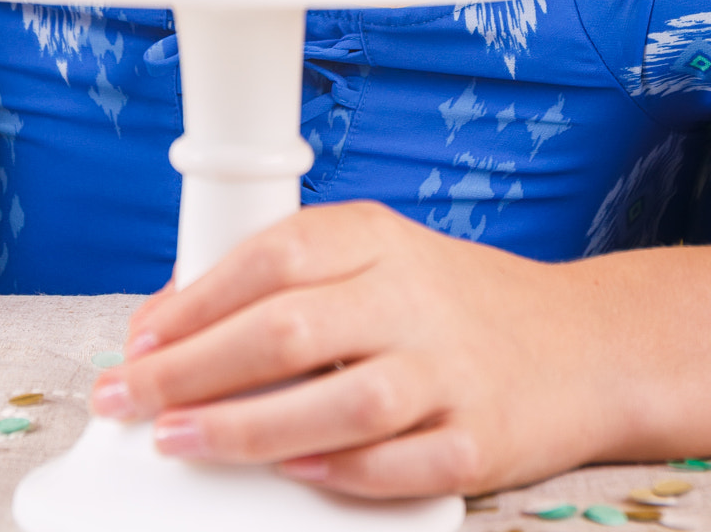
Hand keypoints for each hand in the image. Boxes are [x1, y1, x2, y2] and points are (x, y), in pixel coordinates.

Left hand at [90, 202, 635, 498]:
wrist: (581, 346)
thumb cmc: (450, 304)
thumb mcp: (380, 261)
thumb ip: (295, 284)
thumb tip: (175, 327)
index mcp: (379, 238)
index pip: (273, 254)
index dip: (195, 299)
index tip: (138, 338)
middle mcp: (414, 297)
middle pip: (289, 329)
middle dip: (192, 369)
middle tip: (129, 399)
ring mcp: (451, 371)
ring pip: (339, 404)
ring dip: (247, 428)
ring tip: (181, 442)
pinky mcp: (481, 443)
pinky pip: (401, 466)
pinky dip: (341, 473)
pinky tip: (293, 473)